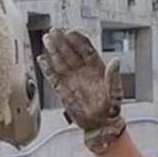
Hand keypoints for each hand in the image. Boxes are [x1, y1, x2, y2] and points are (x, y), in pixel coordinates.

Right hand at [40, 29, 124, 151]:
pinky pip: (53, 76)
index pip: (86, 50)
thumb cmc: (110, 109)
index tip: (72, 32)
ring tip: (46, 39)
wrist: (100, 125)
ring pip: (60, 61)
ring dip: (53, 50)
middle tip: (55, 31)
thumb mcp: (116, 93)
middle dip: (62, 41)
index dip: (79, 41)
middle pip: (70, 52)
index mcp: (96, 69)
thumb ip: (114, 77)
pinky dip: (47, 68)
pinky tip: (42, 59)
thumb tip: (115, 61)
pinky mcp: (62, 89)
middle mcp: (82, 71)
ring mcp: (72, 79)